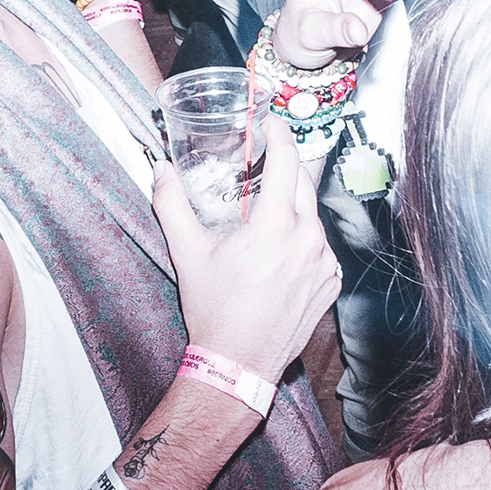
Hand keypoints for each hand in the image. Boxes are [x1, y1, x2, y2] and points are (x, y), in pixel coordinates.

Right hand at [153, 123, 339, 386]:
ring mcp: (325, 265)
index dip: (280, 135)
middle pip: (304, 186)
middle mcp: (310, 240)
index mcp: (278, 225)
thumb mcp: (188, 252)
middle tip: (265, 164)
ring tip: (266, 216)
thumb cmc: (215, 311)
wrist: (238, 365)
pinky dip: (303, 242)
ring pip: (312, 219)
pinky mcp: (331, 285)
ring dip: (292, 210)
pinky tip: (280, 253)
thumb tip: (160, 170)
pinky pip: (321, 249)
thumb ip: (172, 203)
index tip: (272, 124)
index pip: (288, 161)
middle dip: (285, 170)